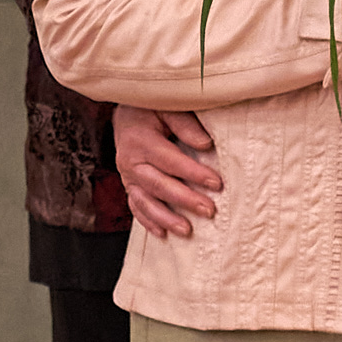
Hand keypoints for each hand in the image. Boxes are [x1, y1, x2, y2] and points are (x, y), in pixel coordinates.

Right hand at [113, 105, 222, 239]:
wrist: (125, 110)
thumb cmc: (150, 107)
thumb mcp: (167, 108)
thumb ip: (186, 125)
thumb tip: (206, 144)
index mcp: (141, 140)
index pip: (171, 161)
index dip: (194, 173)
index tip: (216, 183)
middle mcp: (130, 161)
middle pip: (159, 185)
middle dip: (185, 200)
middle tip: (209, 210)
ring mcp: (127, 176)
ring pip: (145, 202)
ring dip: (166, 218)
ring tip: (187, 230)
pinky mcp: (128, 185)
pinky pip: (136, 207)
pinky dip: (148, 221)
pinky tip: (162, 234)